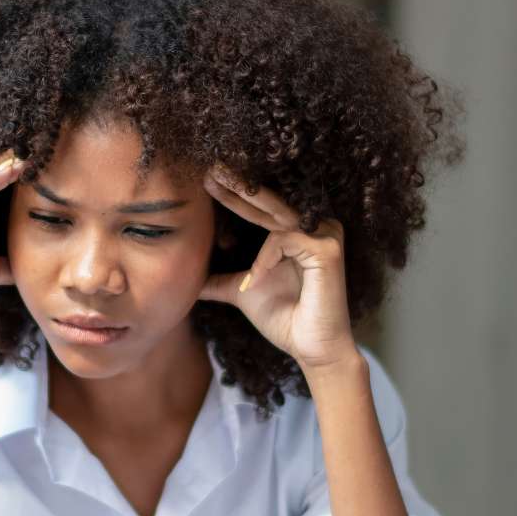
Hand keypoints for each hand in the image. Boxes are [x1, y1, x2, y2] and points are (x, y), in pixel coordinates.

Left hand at [200, 168, 360, 375]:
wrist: (310, 349)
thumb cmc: (284, 319)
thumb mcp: (242, 292)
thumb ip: (219, 282)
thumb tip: (188, 281)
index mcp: (294, 233)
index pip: (260, 208)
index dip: (233, 194)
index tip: (206, 178)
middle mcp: (312, 228)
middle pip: (269, 201)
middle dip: (237, 182)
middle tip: (210, 166)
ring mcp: (324, 235)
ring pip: (276, 213)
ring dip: (244, 205)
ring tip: (214, 190)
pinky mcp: (328, 250)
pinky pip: (285, 240)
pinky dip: (264, 260)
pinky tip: (252, 282)